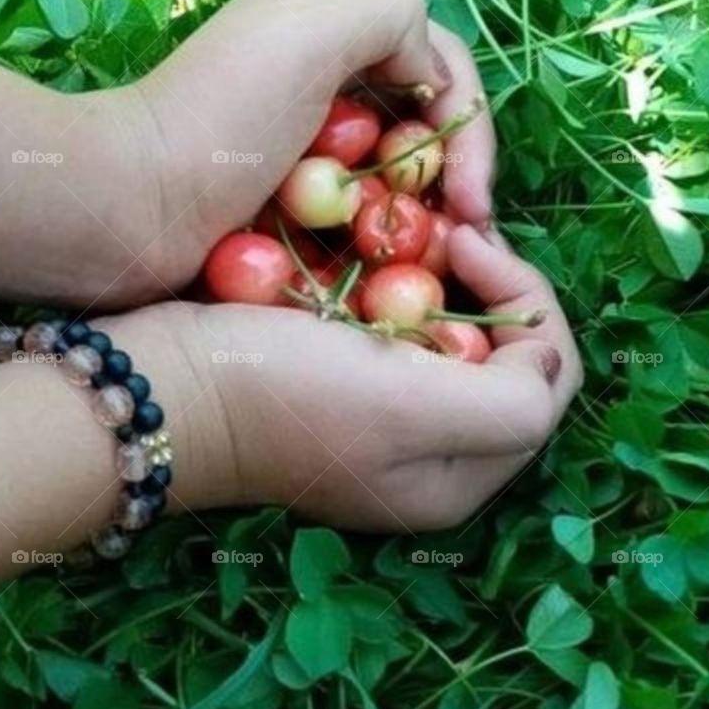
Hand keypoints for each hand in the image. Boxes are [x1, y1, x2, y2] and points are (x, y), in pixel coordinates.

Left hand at [0, 0, 492, 308]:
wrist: (130, 210)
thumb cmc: (221, 123)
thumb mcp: (311, 28)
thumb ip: (391, 14)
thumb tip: (429, 76)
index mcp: (328, 25)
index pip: (439, 65)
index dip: (470, 128)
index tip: (473, 201)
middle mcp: (320, 78)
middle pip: (424, 123)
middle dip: (453, 178)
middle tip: (465, 238)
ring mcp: (303, 145)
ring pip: (399, 176)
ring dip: (424, 215)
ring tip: (435, 261)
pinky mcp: (287, 203)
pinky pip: (359, 215)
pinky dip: (381, 238)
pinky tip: (390, 267)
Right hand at [129, 228, 579, 528]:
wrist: (161, 385)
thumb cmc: (284, 394)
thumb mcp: (415, 408)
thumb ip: (512, 400)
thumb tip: (544, 359)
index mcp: (463, 477)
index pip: (547, 379)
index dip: (529, 300)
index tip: (467, 241)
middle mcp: (434, 459)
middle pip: (510, 360)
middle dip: (495, 288)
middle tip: (452, 231)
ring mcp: (387, 425)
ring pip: (460, 340)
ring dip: (453, 283)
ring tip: (422, 234)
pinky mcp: (345, 391)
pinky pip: (408, 333)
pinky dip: (407, 290)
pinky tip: (379, 257)